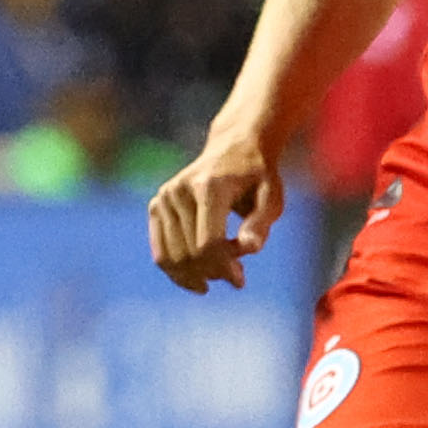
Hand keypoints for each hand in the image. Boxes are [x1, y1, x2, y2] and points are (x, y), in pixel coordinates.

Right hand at [149, 128, 281, 293]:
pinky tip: (200, 279)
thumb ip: (260, 224)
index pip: (208, 243)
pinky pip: (161, 253)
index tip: (241, 278)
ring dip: (197, 275)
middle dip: (213, 273)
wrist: (235, 148)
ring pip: (172, 258)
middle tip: (237, 276)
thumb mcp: (271, 198)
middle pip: (190, 253)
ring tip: (222, 273)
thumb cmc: (258, 176)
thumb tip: (249, 249)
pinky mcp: (156, 206)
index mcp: (209, 187)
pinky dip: (178, 272)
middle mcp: (180, 191)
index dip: (223, 267)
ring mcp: (164, 197)